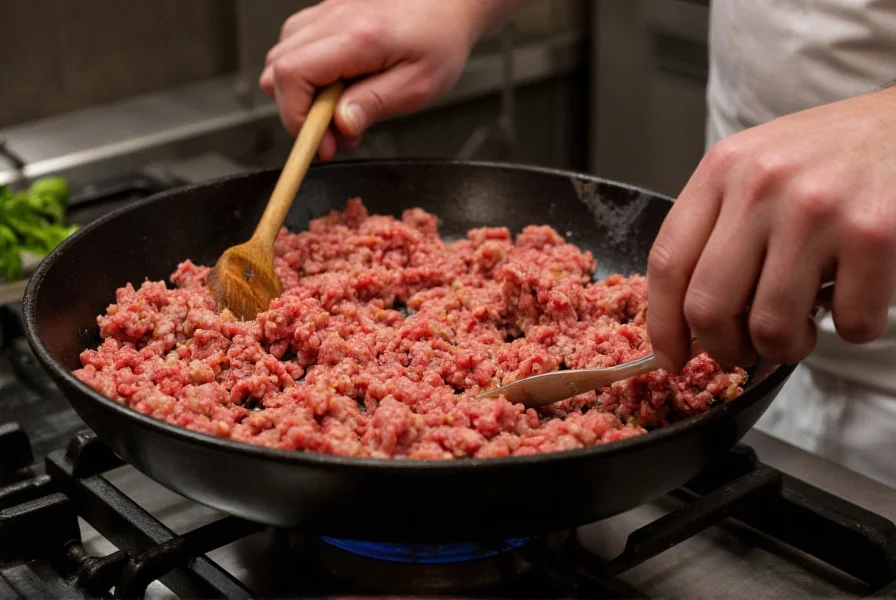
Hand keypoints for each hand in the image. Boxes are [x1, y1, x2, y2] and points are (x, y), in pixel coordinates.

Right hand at [260, 0, 486, 160]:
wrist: (448, 5)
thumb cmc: (439, 41)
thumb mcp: (417, 86)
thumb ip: (374, 105)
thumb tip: (340, 125)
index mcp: (357, 37)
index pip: (292, 75)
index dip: (295, 117)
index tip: (321, 142)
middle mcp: (333, 19)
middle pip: (277, 70)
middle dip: (298, 112)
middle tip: (335, 132)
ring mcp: (325, 14)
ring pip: (280, 60)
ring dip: (302, 95)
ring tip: (340, 110)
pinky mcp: (325, 15)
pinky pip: (295, 48)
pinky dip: (307, 76)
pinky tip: (337, 87)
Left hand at [647, 88, 895, 370]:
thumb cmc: (833, 154)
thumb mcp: (759, 166)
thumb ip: (719, 225)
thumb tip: (687, 318)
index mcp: (724, 168)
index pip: (667, 262)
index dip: (662, 325)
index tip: (671, 358)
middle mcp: (762, 185)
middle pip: (708, 306)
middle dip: (724, 348)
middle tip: (743, 351)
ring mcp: (817, 209)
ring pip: (771, 326)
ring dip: (786, 348)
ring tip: (800, 330)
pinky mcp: (875, 234)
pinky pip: (847, 323)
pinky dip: (851, 329)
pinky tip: (856, 299)